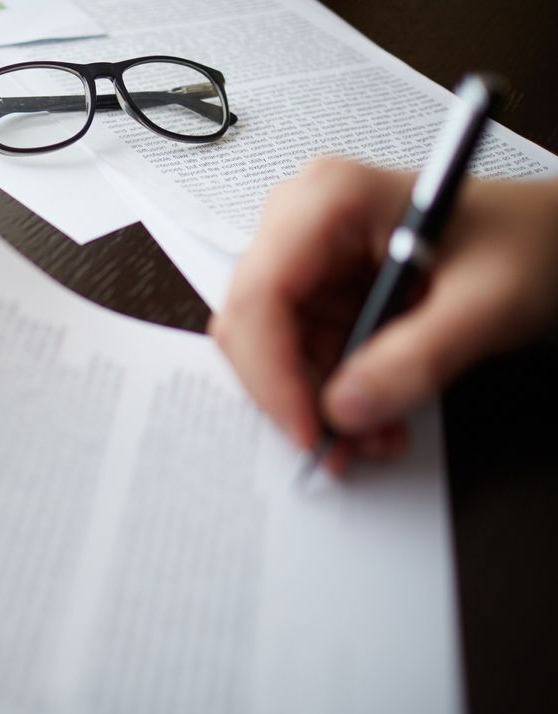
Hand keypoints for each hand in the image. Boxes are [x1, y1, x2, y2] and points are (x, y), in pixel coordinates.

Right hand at [211, 159, 557, 470]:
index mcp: (330, 200)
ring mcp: (305, 259)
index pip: (261, 294)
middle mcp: (300, 224)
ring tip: (378, 434)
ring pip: (271, 353)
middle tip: (342, 447)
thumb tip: (344, 412)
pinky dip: (330, 395)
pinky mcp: (316, 292)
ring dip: (315, 405)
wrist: (551, 239)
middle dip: (293, 395)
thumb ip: (417, 359)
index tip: (309, 430)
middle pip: (252, 327)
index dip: (272, 371)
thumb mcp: (489, 303)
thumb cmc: (529, 241)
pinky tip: (377, 412)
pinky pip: (297, 358)